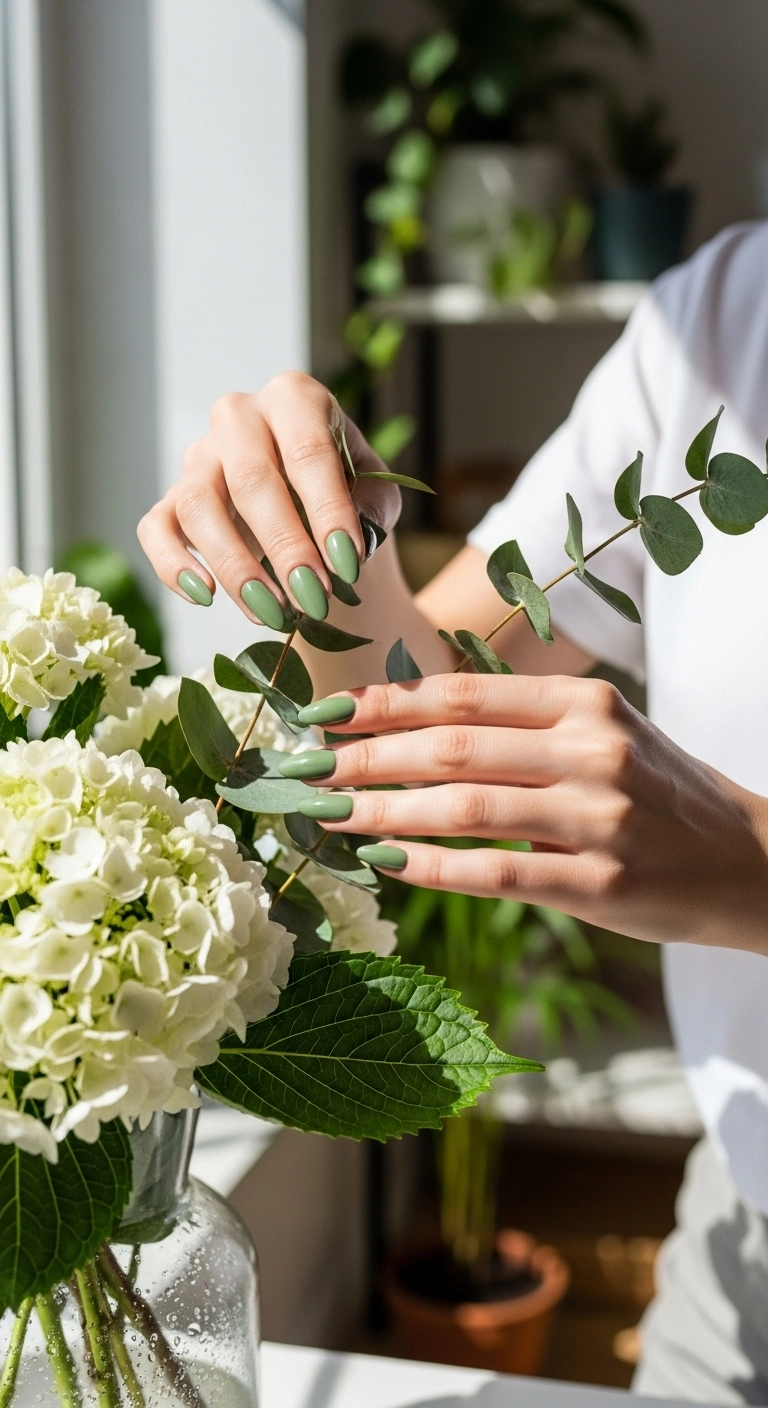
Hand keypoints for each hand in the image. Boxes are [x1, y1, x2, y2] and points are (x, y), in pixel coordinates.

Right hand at [137, 373, 400, 625]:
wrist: (312, 506)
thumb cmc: (348, 490)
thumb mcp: (377, 491)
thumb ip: (374, 507)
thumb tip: (356, 538)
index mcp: (294, 399)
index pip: (308, 450)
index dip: (328, 510)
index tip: (348, 565)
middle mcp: (239, 416)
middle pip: (251, 479)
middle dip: (285, 546)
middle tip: (314, 599)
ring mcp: (200, 456)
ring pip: (200, 506)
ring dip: (237, 567)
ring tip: (273, 613)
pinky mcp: (172, 498)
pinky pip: (156, 528)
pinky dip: (173, 565)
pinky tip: (205, 598)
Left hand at [294, 674, 767, 951]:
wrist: (749, 861)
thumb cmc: (660, 795)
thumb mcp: (604, 733)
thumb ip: (522, 724)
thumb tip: (410, 728)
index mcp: (585, 701)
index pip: (462, 694)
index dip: (384, 703)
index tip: (326, 714)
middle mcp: (592, 749)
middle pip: (450, 747)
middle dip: (365, 758)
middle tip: (306, 770)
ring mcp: (599, 816)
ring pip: (462, 809)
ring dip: (381, 812)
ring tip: (328, 816)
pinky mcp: (601, 883)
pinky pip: (494, 872)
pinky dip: (429, 865)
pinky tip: (384, 862)